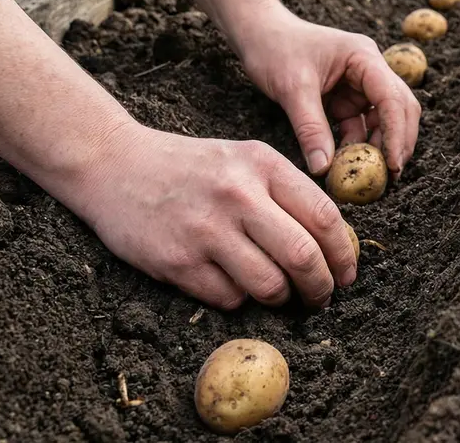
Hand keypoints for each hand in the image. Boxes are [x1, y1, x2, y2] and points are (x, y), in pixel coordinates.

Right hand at [75, 123, 357, 309]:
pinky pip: (228, 298)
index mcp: (263, 164)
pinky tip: (230, 283)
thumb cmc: (192, 167)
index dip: (344, 253)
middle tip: (321, 298)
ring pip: (269, 285)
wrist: (114, 163)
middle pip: (303, 256)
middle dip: (321, 286)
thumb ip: (287, 192)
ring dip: (281, 299)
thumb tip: (333, 245)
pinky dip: (238, 299)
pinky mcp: (177, 260)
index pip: (325, 216)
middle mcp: (238, 194)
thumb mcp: (245, 159)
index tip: (346, 273)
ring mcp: (206, 229)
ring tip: (278, 294)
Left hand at [231, 4, 421, 176]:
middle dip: (398, 141)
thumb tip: (324, 168)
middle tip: (391, 175)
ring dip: (377, 147)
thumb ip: (310, 128)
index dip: (397, 132)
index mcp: (364, 58)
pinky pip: (360, 126)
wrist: (257, 33)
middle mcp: (369, 70)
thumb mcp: (292, 88)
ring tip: (365, 175)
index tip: (393, 164)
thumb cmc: (275, 48)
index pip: (392, 98)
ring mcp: (359, 85)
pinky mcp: (346, 99)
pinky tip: (344, 163)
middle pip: (400, 109)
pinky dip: (356, 145)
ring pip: (383, 120)